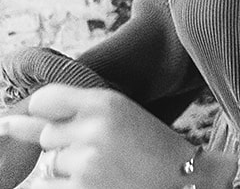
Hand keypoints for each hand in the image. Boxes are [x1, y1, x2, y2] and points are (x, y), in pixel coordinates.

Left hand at [0, 85, 192, 188]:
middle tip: (106, 154)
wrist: (183, 180)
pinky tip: (98, 186)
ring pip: (49, 167)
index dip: (43, 114)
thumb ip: (66, 116)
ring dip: (69, 175)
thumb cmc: (151, 150)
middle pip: (47, 137)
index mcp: (107, 101)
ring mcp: (86, 162)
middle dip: (67, 149)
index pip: (46, 99)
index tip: (56, 126)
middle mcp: (94, 127)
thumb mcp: (119, 118)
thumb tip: (9, 124)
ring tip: (108, 173)